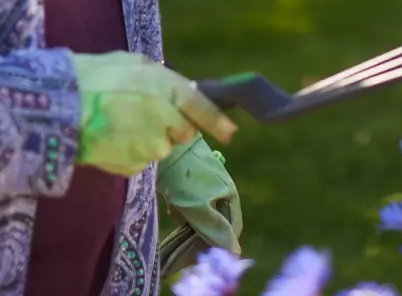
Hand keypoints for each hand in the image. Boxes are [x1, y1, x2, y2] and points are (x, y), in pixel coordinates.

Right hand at [71, 53, 236, 176]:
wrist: (61, 107)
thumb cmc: (94, 77)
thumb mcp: (133, 64)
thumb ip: (161, 80)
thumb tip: (176, 91)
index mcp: (170, 89)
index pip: (203, 109)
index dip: (218, 122)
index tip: (230, 133)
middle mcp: (167, 120)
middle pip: (183, 133)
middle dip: (171, 127)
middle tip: (144, 115)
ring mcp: (151, 147)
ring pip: (159, 148)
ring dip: (147, 139)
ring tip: (118, 124)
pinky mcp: (134, 167)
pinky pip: (139, 161)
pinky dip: (129, 153)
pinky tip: (110, 139)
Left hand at [158, 135, 242, 253]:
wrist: (166, 144)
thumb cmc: (184, 177)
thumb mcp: (198, 207)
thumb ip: (215, 229)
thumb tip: (235, 252)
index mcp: (230, 194)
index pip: (232, 229)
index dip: (221, 244)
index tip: (205, 256)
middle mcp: (223, 189)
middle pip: (217, 221)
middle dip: (203, 235)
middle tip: (187, 248)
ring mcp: (207, 184)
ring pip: (203, 213)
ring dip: (191, 223)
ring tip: (178, 222)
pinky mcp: (192, 180)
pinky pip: (191, 203)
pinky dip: (182, 210)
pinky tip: (172, 208)